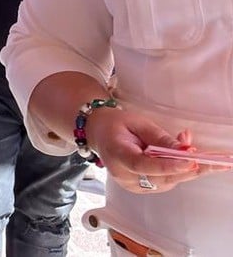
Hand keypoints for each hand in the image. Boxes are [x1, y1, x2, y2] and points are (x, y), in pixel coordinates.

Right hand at [86, 106, 221, 193]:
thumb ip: (160, 137)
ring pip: (166, 183)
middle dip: (187, 168)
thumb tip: (186, 149)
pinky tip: (189, 162)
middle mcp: (122, 175)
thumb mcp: (138, 123)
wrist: (100, 133)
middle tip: (211, 160)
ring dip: (187, 170)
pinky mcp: (140, 187)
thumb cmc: (117, 124)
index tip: (191, 160)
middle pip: (160, 178)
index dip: (168, 165)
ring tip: (203, 157)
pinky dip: (179, 172)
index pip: (143, 165)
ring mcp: (131, 184)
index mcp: (116, 154)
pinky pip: (165, 183)